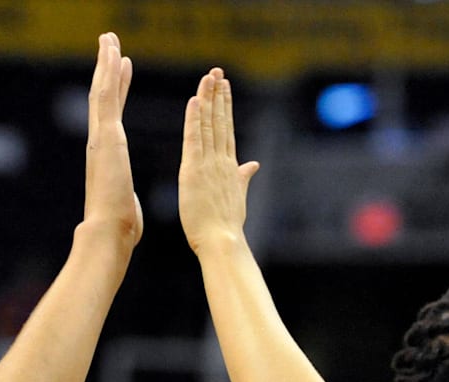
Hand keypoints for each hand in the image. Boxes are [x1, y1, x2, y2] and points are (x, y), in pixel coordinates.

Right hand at [83, 32, 142, 247]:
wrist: (108, 233)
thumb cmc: (119, 228)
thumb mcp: (126, 203)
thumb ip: (124, 197)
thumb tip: (126, 206)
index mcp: (108, 155)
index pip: (112, 114)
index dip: (117, 90)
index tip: (122, 69)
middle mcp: (100, 142)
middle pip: (102, 98)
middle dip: (105, 69)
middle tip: (109, 44)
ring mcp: (100, 138)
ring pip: (100, 91)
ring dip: (104, 63)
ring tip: (109, 39)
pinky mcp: (105, 138)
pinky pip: (105, 98)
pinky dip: (108, 74)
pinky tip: (113, 54)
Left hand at [179, 68, 260, 254]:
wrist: (223, 241)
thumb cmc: (227, 226)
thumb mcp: (238, 198)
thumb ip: (243, 177)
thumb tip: (253, 164)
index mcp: (230, 168)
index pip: (226, 131)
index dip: (225, 107)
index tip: (225, 87)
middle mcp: (221, 161)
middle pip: (220, 121)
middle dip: (218, 95)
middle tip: (217, 72)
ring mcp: (209, 164)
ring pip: (209, 124)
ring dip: (208, 99)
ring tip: (209, 77)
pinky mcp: (194, 170)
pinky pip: (194, 139)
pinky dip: (194, 119)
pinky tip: (195, 101)